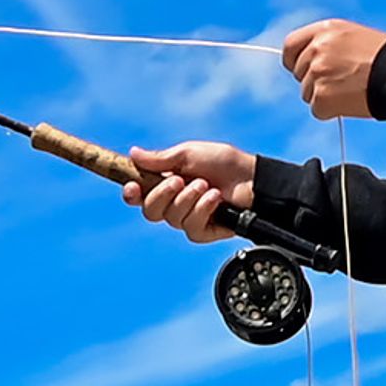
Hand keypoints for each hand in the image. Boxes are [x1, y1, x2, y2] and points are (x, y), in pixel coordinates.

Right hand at [123, 140, 254, 243]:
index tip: (132, 188)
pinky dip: (203, 210)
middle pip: (150, 212)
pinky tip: (216, 199)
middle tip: (180, 181)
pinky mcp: (205, 231)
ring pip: (172, 219)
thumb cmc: (224, 163)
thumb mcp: (189, 154)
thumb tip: (133, 154)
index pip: (139, 195)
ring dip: (189, 199)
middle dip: (162, 195)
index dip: (131, 194)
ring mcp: (189, 218)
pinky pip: (192, 228)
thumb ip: (160, 159)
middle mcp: (174, 203)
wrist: (253, 178)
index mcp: (166, 183)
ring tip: (207, 185)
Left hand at [282, 18, 385, 119]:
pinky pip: (317, 110)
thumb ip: (328, 44)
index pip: (290, 46)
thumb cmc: (385, 57)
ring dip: (324, 97)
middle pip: (299, 73)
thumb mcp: (353, 36)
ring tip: (351, 90)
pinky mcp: (322, 96)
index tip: (300, 69)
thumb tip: (309, 60)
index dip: (294, 60)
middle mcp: (317, 49)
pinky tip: (351, 101)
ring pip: (307, 93)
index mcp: (324, 30)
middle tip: (342, 83)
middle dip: (315, 81)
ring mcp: (318, 72)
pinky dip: (331, 111)